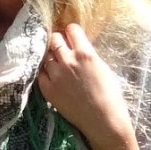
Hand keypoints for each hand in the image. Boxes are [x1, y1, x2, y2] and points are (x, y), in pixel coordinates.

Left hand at [36, 22, 132, 146]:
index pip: (71, 29)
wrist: (102, 120)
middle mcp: (68, 61)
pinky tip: (52, 76)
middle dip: (58, 41)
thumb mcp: (102, 67)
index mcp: (85, 53)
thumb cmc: (110, 95)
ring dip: (51, 57)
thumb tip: (77, 47)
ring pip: (46, 55)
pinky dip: (45, 72)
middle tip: (61, 48)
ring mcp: (56, 75)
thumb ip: (87, 55)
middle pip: (54, 39)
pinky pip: (40, 73)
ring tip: (57, 64)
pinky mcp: (48, 89)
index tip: (71, 37)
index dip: (71, 32)